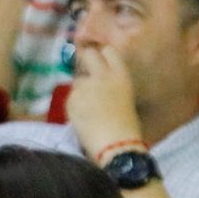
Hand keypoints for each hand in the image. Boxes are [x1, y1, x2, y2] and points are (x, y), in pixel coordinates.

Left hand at [66, 45, 142, 159]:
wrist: (116, 145)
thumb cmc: (127, 129)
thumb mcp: (125, 100)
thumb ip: (111, 88)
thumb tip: (97, 86)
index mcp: (121, 76)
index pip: (108, 51)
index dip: (102, 56)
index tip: (99, 63)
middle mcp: (103, 76)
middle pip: (89, 55)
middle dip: (85, 62)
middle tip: (87, 78)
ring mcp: (85, 86)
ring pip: (77, 83)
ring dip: (80, 93)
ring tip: (89, 113)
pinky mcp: (71, 99)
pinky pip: (70, 100)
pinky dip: (74, 109)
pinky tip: (84, 121)